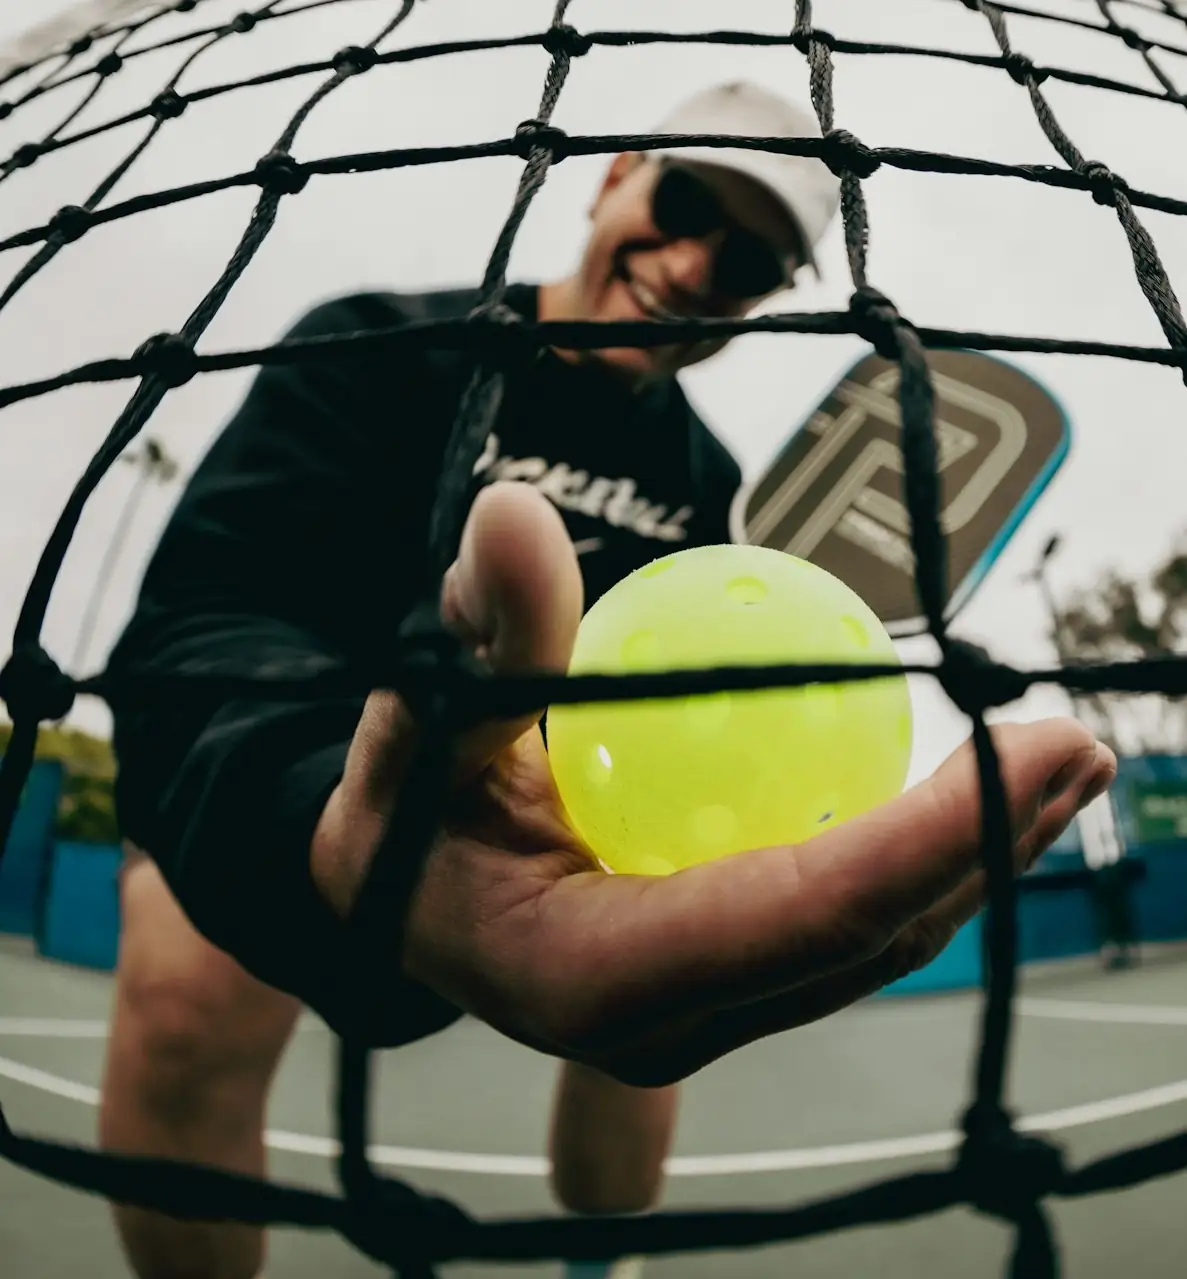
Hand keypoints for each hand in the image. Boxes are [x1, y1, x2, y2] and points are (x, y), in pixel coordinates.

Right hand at [312, 483, 1114, 1085]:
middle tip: (1075, 746)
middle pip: (860, 945)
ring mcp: (702, 1012)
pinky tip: (972, 785)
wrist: (406, 895)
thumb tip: (509, 515)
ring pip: (869, 945)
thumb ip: (478, 636)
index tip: (1026, 749)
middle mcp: (664, 1025)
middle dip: (983, 851)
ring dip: (976, 855)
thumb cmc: (404, 818)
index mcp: (588, 980)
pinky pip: (838, 919)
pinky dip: (915, 851)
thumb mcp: (418, 724)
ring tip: (1060, 763)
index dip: (920, 841)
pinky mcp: (723, 981)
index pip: (790, 918)